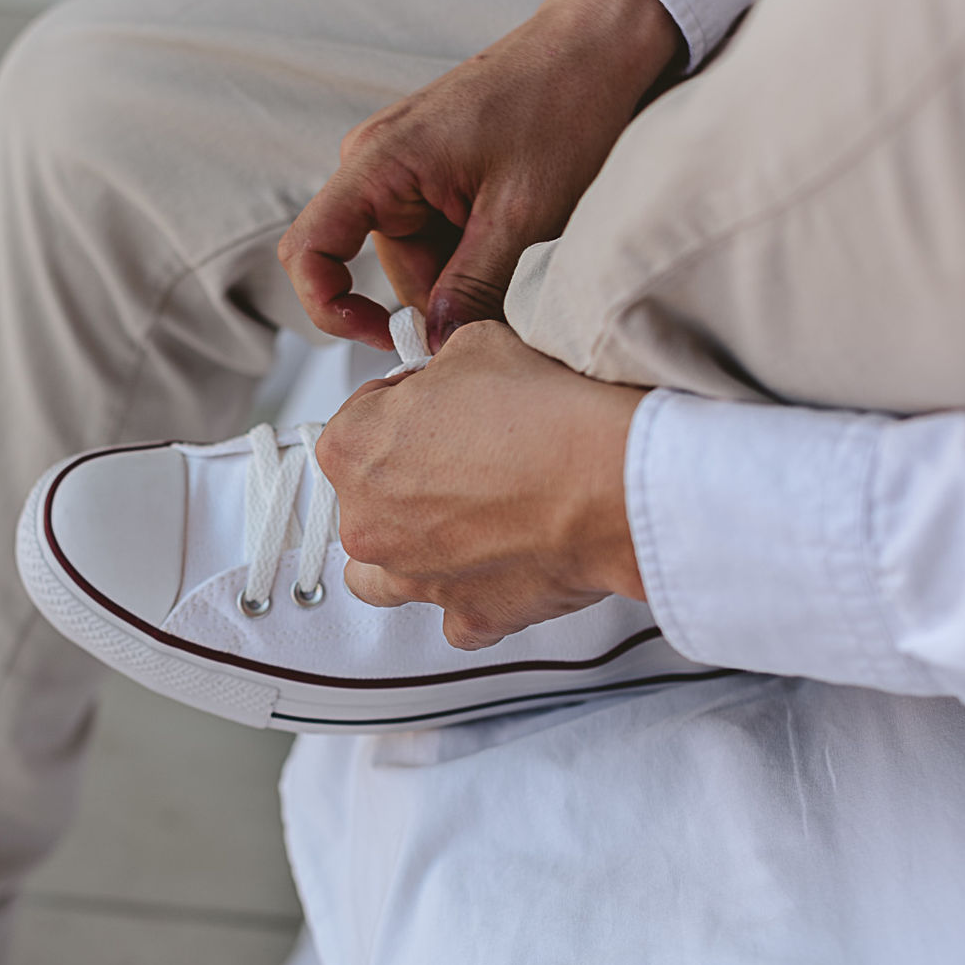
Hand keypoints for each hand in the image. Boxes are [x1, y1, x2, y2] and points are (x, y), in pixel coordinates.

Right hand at [278, 0, 680, 351]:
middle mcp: (376, 161)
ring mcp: (401, 167)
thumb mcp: (522, 214)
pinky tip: (516, 226)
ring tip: (524, 240)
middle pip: (381, 269)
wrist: (597, 49)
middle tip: (507, 289)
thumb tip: (437, 341)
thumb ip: (473, 285)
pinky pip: (436, 236)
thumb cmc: (562, 104)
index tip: (387, 335)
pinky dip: (475, 249)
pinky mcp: (429, 172)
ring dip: (466, 271)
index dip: (331, 308)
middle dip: (440, 293)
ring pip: (417, 259)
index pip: (308, 251)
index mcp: (380, 161)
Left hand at [313, 321, 647, 649]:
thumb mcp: (477, 346)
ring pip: (382, 577)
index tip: (436, 406)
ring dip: (409, 553)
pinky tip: (502, 569)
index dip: (402, 407)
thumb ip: (441, 368)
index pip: (357, 420)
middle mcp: (368, 521)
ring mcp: (413, 576)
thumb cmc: (545, 415)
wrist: (612, 479)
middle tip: (464, 461)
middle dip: (406, 480)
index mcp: (352, 449)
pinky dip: (474, 597)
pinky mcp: (468, 615)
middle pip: (366, 499)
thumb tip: (445, 376)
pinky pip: (456, 619)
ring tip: (456, 529)